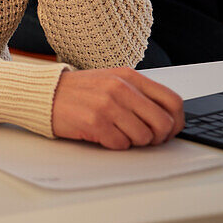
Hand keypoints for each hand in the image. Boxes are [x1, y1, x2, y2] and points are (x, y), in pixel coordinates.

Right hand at [51, 67, 184, 148]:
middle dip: (157, 137)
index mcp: (128, 77)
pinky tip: (103, 134)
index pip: (172, 101)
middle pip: (163, 123)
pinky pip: (121, 145)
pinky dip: (114, 144)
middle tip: (145, 138)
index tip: (170, 129)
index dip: (177, 121)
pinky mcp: (94, 122)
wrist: (45, 93)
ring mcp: (107, 105)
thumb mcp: (112, 80)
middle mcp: (120, 88)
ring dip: (134, 141)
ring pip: (144, 137)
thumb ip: (138, 93)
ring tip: (118, 132)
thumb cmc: (79, 91)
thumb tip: (167, 116)